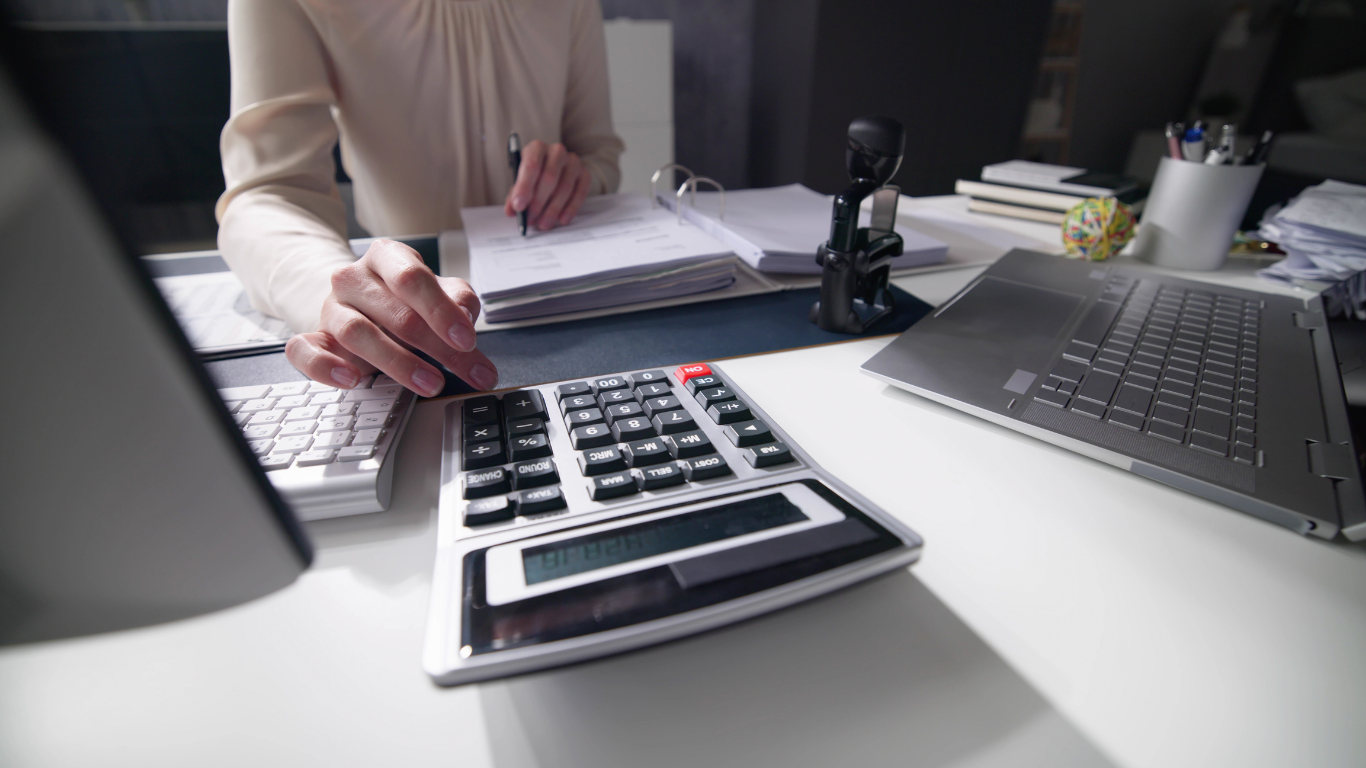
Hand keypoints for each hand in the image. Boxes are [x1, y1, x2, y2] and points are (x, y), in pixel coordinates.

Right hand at [285, 239, 497, 395]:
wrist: (363, 308)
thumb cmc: (406, 301)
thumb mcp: (441, 295)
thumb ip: (459, 301)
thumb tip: (466, 317)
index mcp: (387, 257)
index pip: (412, 277)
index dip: (441, 311)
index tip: (467, 340)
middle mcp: (354, 278)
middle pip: (395, 313)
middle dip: (437, 348)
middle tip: (466, 371)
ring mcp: (331, 307)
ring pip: (357, 334)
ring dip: (398, 363)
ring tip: (431, 384)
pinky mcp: (314, 337)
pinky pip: (304, 351)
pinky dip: (325, 368)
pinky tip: (352, 380)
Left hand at [504, 140, 592, 230]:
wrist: (557, 168)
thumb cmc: (536, 174)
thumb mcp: (521, 180)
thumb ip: (515, 194)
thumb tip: (511, 211)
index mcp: (536, 148)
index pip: (531, 165)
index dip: (524, 187)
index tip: (519, 206)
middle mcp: (556, 151)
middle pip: (549, 177)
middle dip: (538, 202)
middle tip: (530, 219)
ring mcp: (573, 162)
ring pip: (565, 187)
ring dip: (553, 209)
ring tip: (543, 224)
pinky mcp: (585, 173)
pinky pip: (580, 192)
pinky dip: (570, 208)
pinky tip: (562, 219)